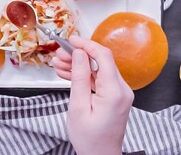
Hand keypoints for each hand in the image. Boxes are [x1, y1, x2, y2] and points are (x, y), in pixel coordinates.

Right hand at [51, 36, 133, 154]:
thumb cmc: (90, 139)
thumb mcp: (78, 107)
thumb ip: (80, 77)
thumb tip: (79, 54)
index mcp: (115, 91)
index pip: (103, 56)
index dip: (86, 44)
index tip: (71, 40)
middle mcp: (122, 90)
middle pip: (101, 61)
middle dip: (79, 55)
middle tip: (59, 54)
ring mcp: (120, 93)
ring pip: (99, 69)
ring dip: (79, 65)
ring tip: (59, 65)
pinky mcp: (115, 96)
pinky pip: (100, 79)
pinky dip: (85, 76)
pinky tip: (68, 74)